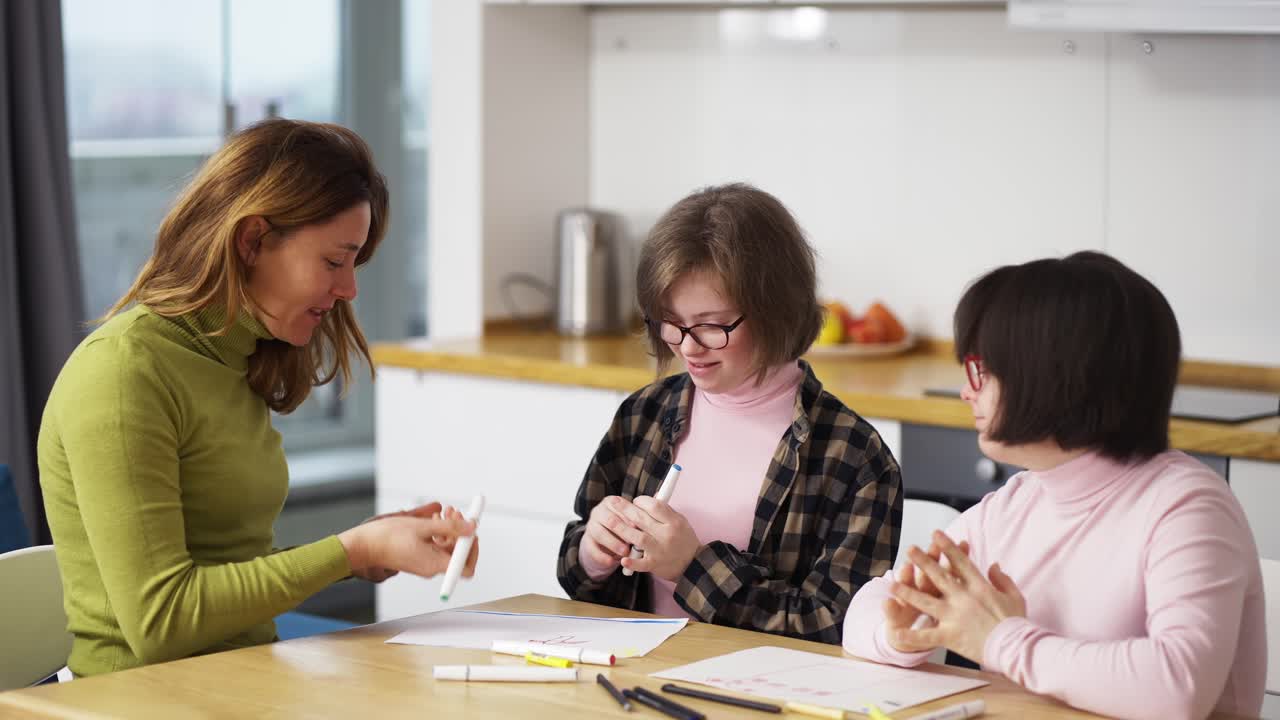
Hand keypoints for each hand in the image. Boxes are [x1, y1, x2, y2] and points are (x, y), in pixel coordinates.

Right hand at [338, 511, 477, 579]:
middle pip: (457, 553)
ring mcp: (424, 563)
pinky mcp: (417, 557)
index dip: (472, 548)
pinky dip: (438, 532)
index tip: (471, 529)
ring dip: (450, 528)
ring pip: (446, 547)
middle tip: (456, 512)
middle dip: (461, 531)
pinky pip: (434, 546)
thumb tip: (472, 528)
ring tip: (445, 511)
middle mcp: (431, 567)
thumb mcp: (422, 527)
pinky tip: (434, 519)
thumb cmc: (386, 538)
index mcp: (434, 564)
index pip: (466, 566)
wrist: (362, 545)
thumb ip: (450, 527)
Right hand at [580, 496, 641, 575]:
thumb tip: (653, 519)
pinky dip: (602, 556)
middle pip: (610, 520)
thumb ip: (641, 516)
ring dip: (613, 544)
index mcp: (611, 502)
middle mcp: (599, 511)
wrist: (607, 537)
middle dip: (623, 531)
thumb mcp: (632, 519)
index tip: (639, 527)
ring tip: (625, 552)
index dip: (629, 518)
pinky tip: (612, 562)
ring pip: (599, 533)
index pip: (620, 507)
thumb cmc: (627, 526)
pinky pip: (592, 549)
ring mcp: (591, 526)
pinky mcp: (587, 541)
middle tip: (634, 541)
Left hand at [617, 496, 700, 581]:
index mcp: (674, 522)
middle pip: (642, 519)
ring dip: (622, 530)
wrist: (694, 565)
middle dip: (625, 509)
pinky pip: (641, 563)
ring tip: (610, 522)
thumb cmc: (684, 540)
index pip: (655, 506)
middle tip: (613, 502)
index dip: (642, 501)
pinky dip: (632, 562)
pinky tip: (623, 559)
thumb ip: (665, 511)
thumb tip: (652, 496)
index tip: (635, 501)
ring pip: (638, 538)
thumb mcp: (680, 521)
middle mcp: (667, 535)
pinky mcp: (655, 564)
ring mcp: (660, 550)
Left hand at [887, 531, 1025, 663]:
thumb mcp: (1014, 596)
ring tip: (892, 584)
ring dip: (908, 592)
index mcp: (979, 587)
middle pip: (939, 576)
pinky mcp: (950, 636)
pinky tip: (896, 633)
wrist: (1017, 648)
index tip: (936, 533)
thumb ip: (1002, 579)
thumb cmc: (1018, 623)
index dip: (947, 547)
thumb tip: (993, 564)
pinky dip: (911, 636)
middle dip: (923, 561)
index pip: (960, 562)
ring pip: (926, 602)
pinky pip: (926, 636)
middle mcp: (964, 598)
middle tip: (910, 549)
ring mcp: (955, 617)